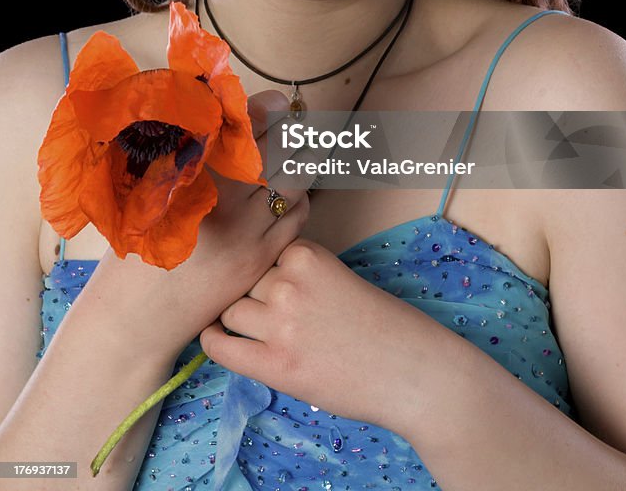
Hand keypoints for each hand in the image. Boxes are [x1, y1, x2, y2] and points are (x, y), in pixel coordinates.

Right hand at [87, 91, 310, 364]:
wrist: (133, 321)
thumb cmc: (131, 252)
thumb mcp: (144, 196)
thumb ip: (178, 158)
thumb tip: (220, 120)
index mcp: (188, 175)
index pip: (240, 128)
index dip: (266, 110)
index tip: (279, 103)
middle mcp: (219, 200)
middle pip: (275, 149)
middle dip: (292, 131)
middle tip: (297, 122)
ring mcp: (243, 231)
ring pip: (293, 180)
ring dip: (303, 161)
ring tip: (305, 150)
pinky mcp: (258, 259)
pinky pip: (296, 218)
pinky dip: (300, 197)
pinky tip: (292, 193)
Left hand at [199, 236, 435, 433]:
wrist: (410, 370)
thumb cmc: (384, 326)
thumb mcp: (340, 278)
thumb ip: (302, 275)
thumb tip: (259, 284)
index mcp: (307, 255)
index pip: (265, 255)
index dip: (270, 274)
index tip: (280, 288)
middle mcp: (288, 284)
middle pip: (245, 282)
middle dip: (254, 297)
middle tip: (274, 316)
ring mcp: (279, 324)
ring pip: (232, 311)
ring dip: (240, 320)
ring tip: (257, 332)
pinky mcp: (275, 365)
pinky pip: (223, 347)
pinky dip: (214, 342)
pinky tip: (216, 340)